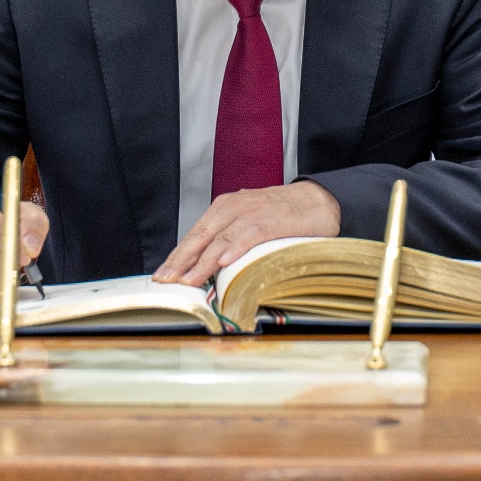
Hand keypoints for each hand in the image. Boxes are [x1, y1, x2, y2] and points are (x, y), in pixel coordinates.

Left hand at [154, 180, 340, 287]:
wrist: (318, 199)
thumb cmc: (282, 215)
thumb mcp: (248, 223)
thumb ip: (229, 239)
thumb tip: (207, 269)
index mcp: (224, 208)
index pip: (194, 234)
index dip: (177, 256)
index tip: (162, 275)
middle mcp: (233, 207)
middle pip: (200, 236)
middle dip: (181, 261)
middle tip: (166, 281)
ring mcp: (252, 212)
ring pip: (220, 239)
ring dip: (203, 262)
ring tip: (190, 280)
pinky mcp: (272, 219)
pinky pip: (249, 235)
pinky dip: (235, 248)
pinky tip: (223, 262)